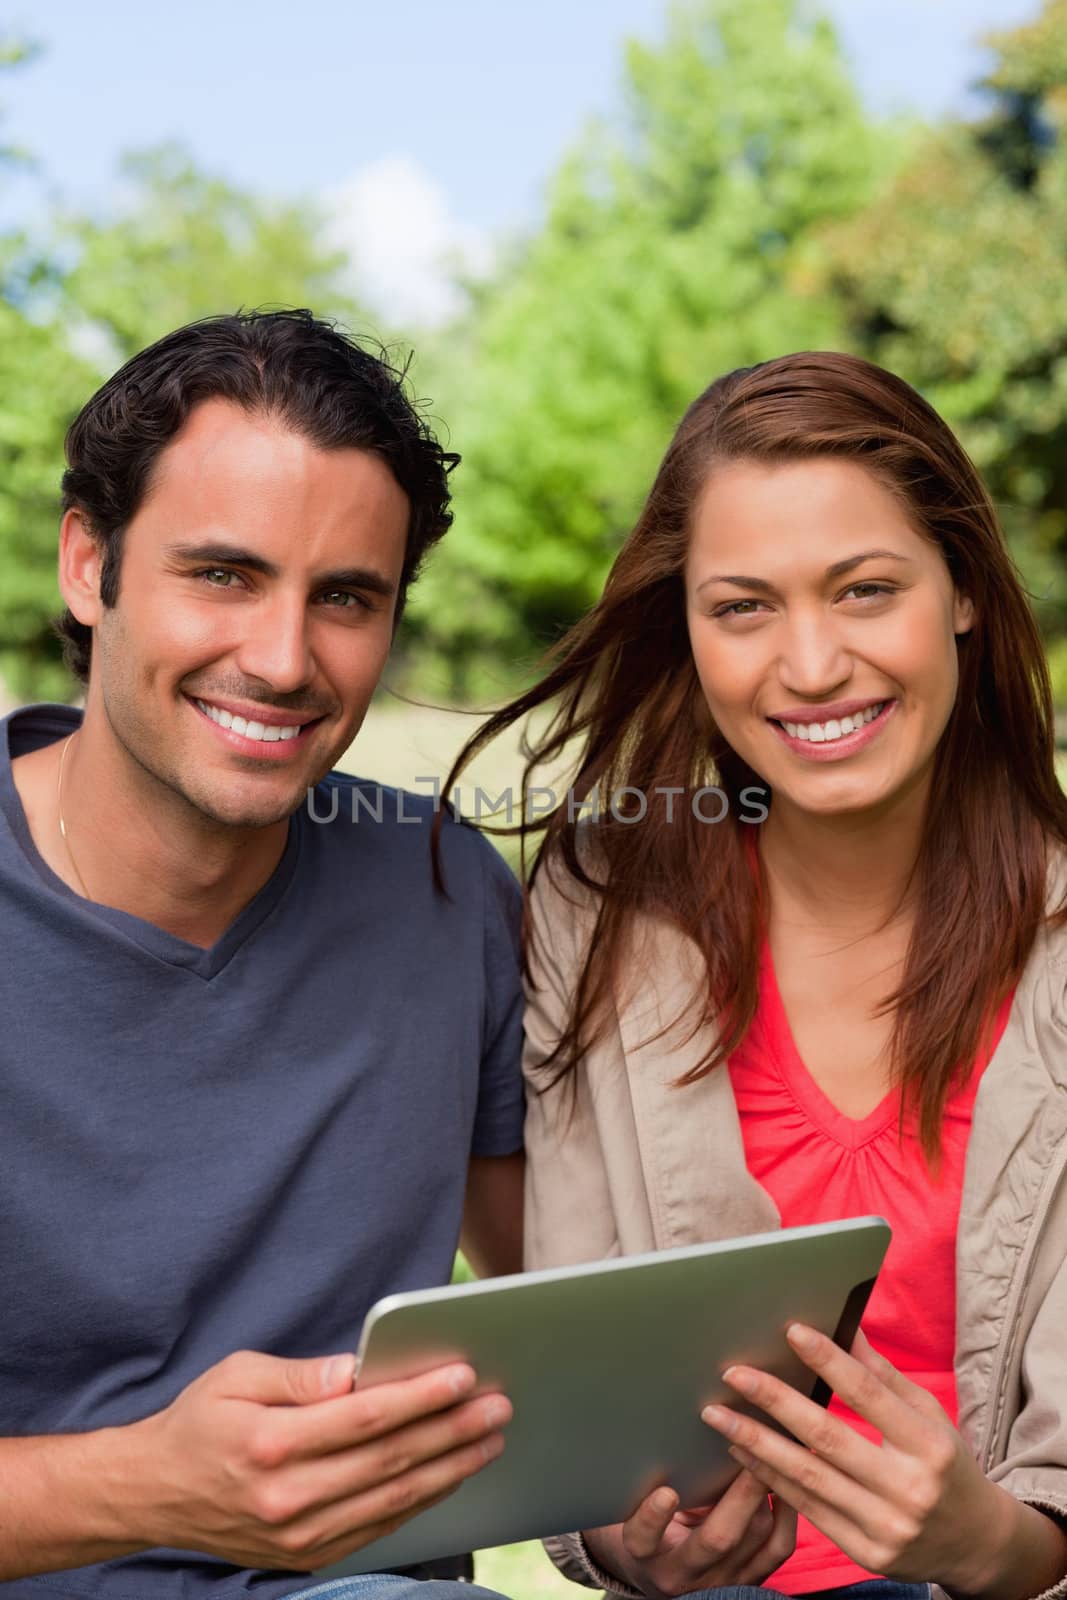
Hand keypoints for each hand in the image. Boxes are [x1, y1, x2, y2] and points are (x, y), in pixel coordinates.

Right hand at [130, 1349, 510, 1568]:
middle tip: (497, 1406)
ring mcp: (300, 1536)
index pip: (365, 1418)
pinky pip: (378, 1528)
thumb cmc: (201, 1423)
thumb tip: (354, 1370)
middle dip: (451, 1431)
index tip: (463, 1375)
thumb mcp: (237, 1376)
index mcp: (270, 1443)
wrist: (155, 1495)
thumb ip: (298, 1374)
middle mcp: (288, 1497)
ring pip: (392, 1500)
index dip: (419, 1397)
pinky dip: (421, 1501)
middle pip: (389, 1461)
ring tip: (489, 1438)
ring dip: (449, 1468)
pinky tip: (451, 1473)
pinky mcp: (307, 1556)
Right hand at [582, 1468, 794, 1597]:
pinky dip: (787, 1513)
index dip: (653, 1518)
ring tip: (773, 1455)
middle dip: (740, 1493)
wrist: (663, 1573)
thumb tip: (688, 1440)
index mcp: (648, 1554)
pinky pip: (779, 1548)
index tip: (666, 1492)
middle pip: (716, 1538)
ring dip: (766, 1493)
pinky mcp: (752, 1580)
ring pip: (756, 1539)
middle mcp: (684, 1574)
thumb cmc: (648, 1526)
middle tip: (752, 1449)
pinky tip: (784, 1483)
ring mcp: (722, 1581)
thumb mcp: (637, 1509)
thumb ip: (655, 1486)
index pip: (643, 1540)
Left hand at [701, 1324, 1007, 1590]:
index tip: (790, 1331)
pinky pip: (807, 1510)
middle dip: (773, 1401)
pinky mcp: (865, 1553)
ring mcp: (885, 1526)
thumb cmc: (946, 1465)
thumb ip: (883, 1375)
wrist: (975, 1544)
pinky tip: (742, 1453)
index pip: (868, 1394)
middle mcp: (908, 1488)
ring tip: (719, 1416)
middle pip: (826, 1437)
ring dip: (756, 1443)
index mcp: (928, 1445)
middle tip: (733, 1374)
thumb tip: (843, 1327)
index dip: (827, 1360)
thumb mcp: (928, 1415)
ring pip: (807, 1477)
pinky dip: (770, 1479)